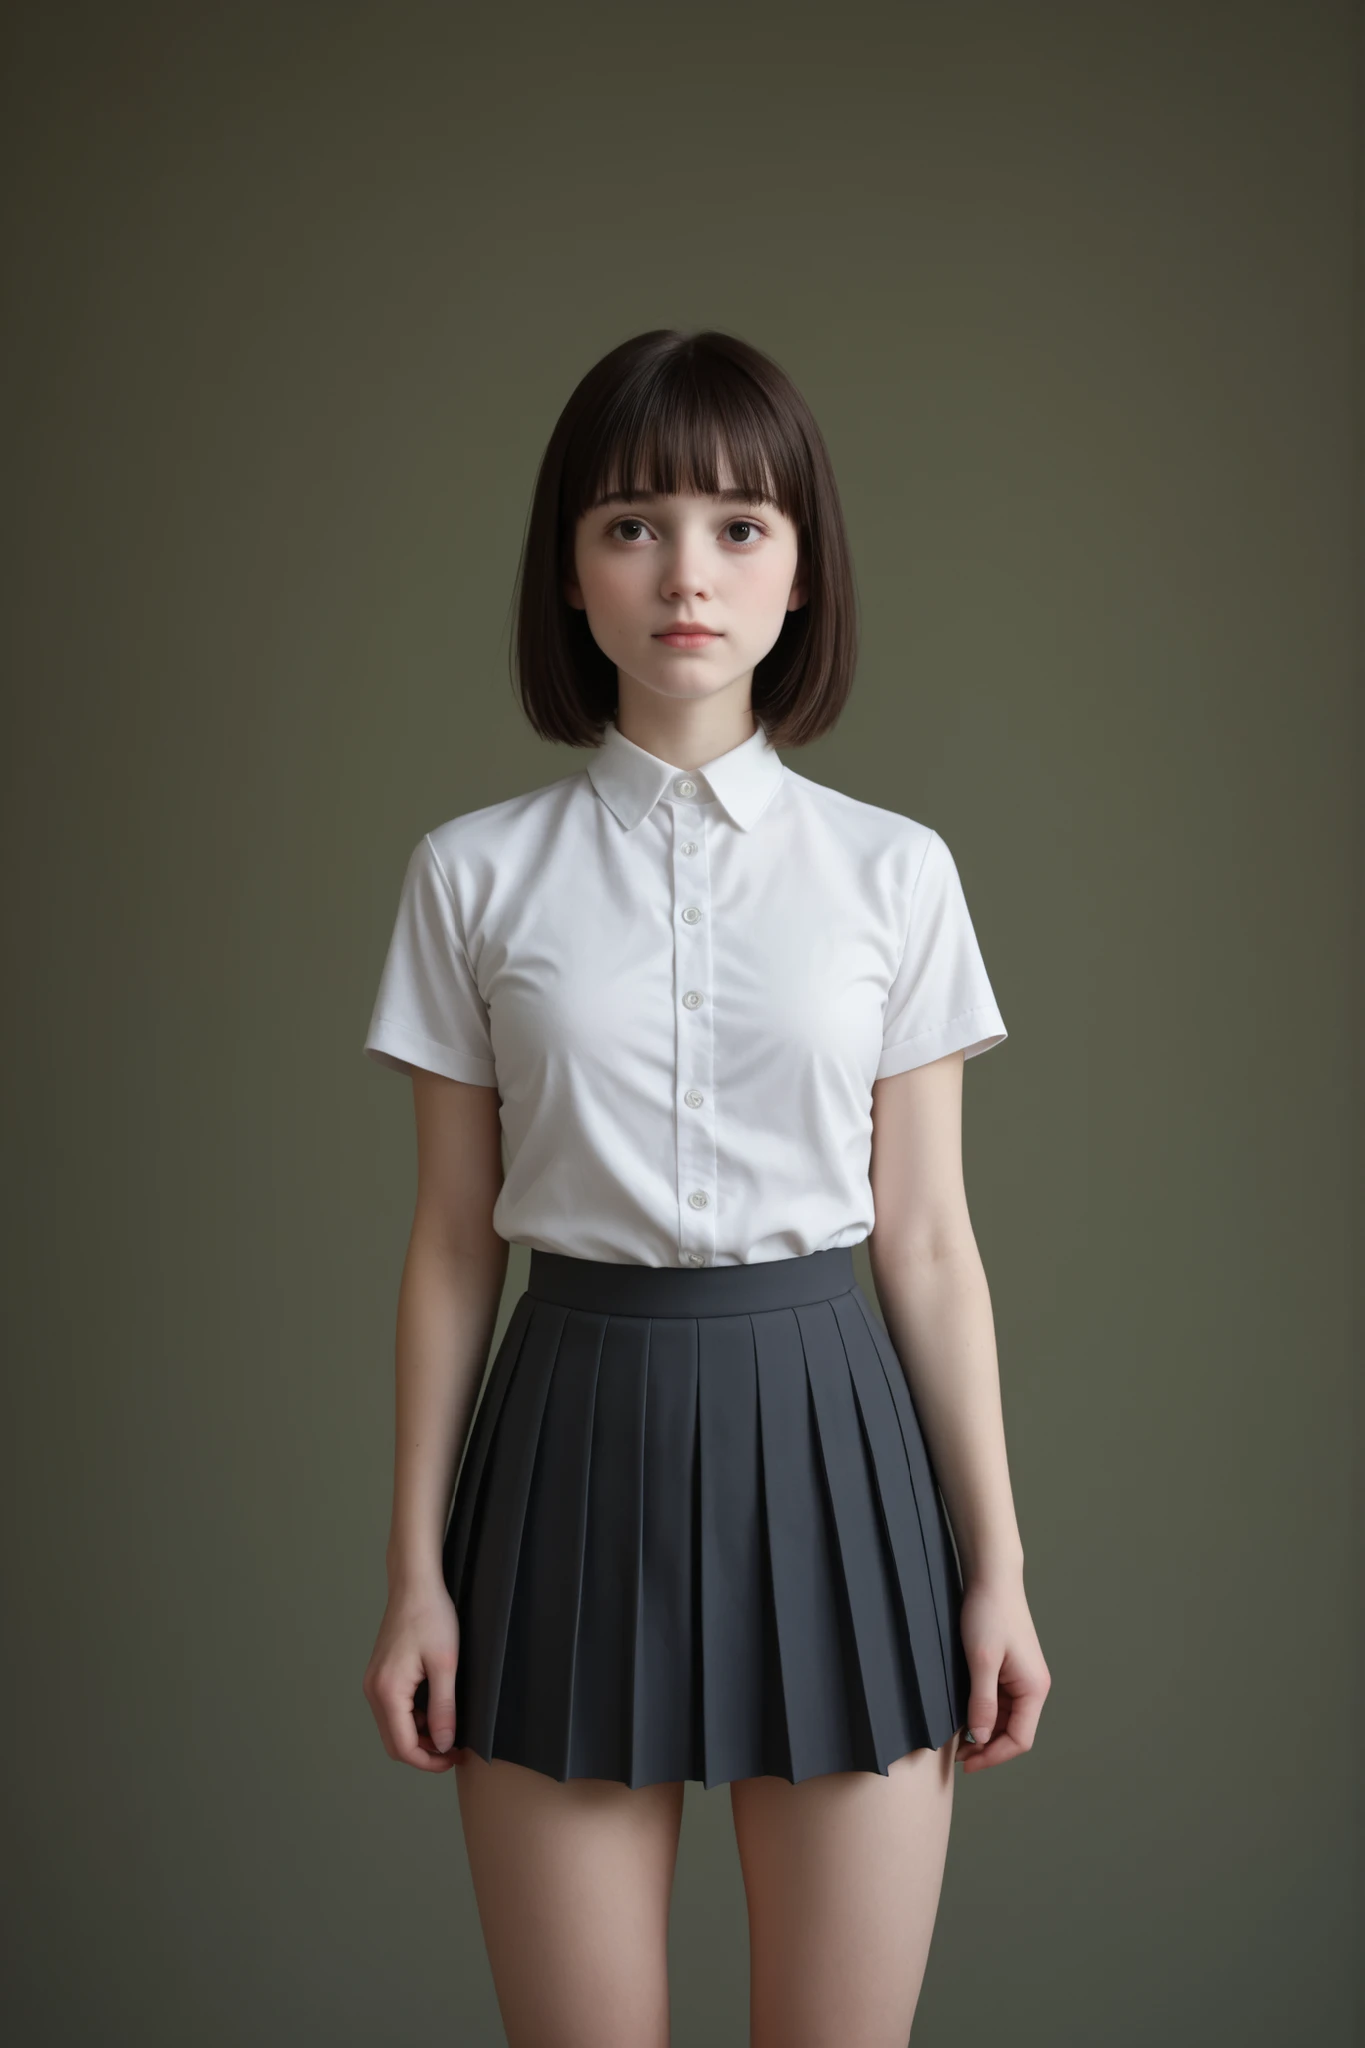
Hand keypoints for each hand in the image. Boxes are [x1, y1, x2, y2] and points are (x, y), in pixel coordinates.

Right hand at [362, 1579, 461, 1772]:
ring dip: (419, 1736)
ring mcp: (374, 1683)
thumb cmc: (431, 1617)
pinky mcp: (380, 1676)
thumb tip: (443, 1745)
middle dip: (424, 1752)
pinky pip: (393, 1710)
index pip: (403, 1747)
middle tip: (454, 1749)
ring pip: (393, 1727)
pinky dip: (413, 1719)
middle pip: (394, 1742)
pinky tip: (436, 1710)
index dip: (429, 1761)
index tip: (454, 1758)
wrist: (414, 1584)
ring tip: (449, 1729)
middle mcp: (373, 1691)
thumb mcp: (445, 1664)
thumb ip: (444, 1708)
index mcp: (387, 1692)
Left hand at [955, 1572, 1050, 1773]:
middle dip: (987, 1747)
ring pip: (1006, 1719)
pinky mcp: (1010, 1669)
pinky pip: (1000, 1702)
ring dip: (985, 1731)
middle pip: (1014, 1732)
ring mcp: (1022, 1678)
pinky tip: (963, 1715)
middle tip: (956, 1755)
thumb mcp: (982, 1661)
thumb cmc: (989, 1614)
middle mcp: (1033, 1687)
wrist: (992, 1577)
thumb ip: (983, 1703)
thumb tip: (981, 1739)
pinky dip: (984, 1713)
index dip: (993, 1756)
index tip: (966, 1764)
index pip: (1020, 1740)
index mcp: (1034, 1689)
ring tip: (956, 1738)